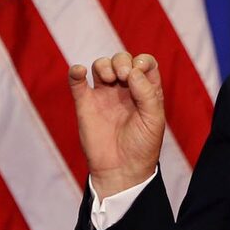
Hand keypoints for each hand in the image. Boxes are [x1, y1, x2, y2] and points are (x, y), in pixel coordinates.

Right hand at [68, 52, 164, 200]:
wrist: (121, 169)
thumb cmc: (143, 146)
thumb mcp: (154, 119)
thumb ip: (147, 93)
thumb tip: (133, 71)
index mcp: (146, 91)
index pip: (145, 63)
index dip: (142, 61)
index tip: (138, 72)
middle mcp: (125, 89)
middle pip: (122, 60)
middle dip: (122, 61)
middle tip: (123, 76)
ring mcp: (104, 95)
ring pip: (101, 66)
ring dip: (104, 65)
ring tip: (110, 80)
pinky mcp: (85, 104)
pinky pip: (77, 82)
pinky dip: (76, 72)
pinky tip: (79, 71)